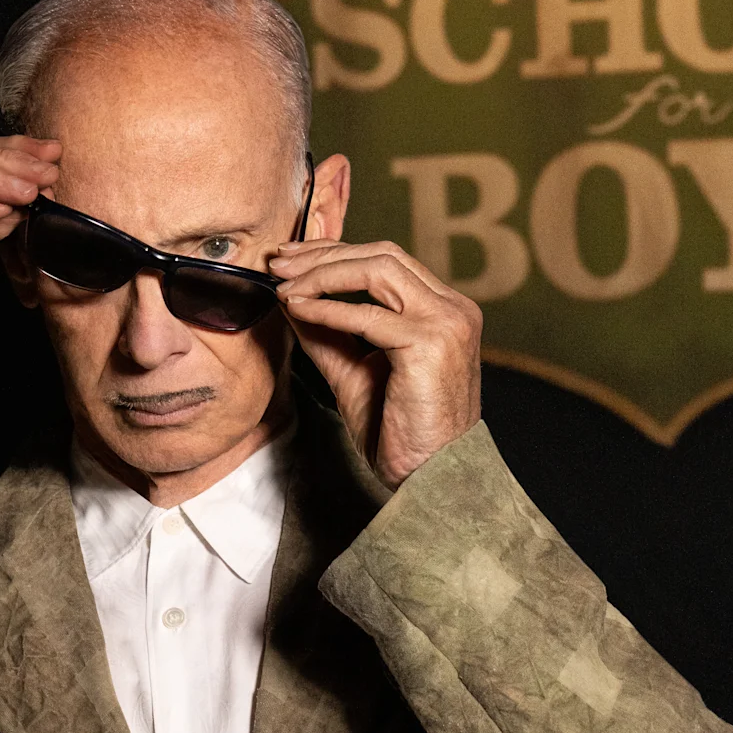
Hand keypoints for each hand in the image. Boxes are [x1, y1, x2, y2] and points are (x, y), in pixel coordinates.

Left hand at [270, 238, 481, 489]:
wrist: (431, 478)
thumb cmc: (401, 435)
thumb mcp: (356, 372)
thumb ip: (329, 334)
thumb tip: (290, 299)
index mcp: (444, 310)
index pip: (388, 261)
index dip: (336, 254)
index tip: (293, 260)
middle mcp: (453, 308)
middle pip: (384, 255)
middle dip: (325, 254)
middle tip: (279, 263)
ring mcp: (447, 323)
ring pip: (379, 270)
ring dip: (324, 273)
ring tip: (285, 284)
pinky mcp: (431, 344)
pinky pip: (368, 315)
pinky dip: (328, 308)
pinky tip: (298, 309)